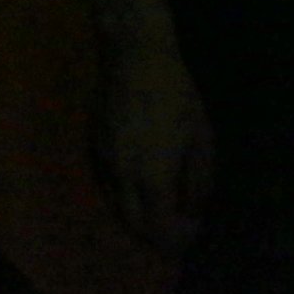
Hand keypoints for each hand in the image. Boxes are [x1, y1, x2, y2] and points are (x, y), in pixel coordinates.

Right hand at [90, 37, 211, 249]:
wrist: (134, 55)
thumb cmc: (176, 95)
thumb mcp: (201, 138)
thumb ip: (198, 182)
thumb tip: (193, 211)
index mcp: (152, 173)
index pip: (159, 226)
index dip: (176, 238)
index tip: (192, 233)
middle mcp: (122, 173)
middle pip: (132, 222)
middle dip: (153, 235)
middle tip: (173, 231)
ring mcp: (103, 157)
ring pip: (114, 203)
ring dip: (135, 215)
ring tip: (158, 210)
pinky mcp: (92, 142)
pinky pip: (105, 181)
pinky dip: (121, 194)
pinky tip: (138, 185)